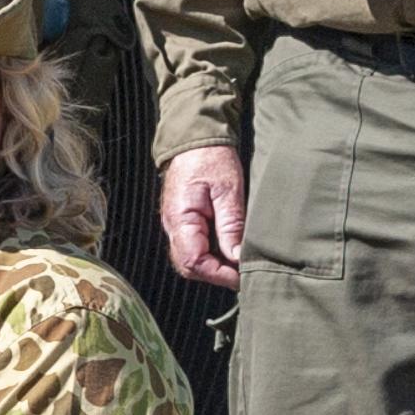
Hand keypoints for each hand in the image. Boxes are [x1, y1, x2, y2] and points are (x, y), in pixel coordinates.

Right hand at [160, 144, 246, 287]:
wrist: (194, 138)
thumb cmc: (212, 158)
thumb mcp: (228, 189)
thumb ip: (231, 225)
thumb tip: (237, 259)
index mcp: (180, 219)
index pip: (194, 262)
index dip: (218, 275)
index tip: (241, 277)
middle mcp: (172, 226)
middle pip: (188, 266)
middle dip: (215, 275)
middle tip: (242, 275)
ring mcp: (175, 224)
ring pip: (189, 259)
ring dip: (212, 267)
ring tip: (238, 265)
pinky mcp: (182, 220)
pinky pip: (192, 247)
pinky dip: (209, 255)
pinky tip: (228, 251)